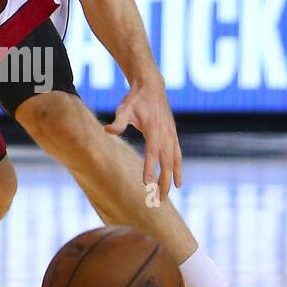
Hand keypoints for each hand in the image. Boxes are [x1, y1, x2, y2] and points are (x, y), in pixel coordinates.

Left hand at [104, 81, 182, 200]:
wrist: (151, 87)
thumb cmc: (135, 99)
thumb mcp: (124, 108)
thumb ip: (118, 121)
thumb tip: (107, 131)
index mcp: (154, 129)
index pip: (152, 153)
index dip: (150, 168)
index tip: (146, 184)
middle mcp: (166, 134)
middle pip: (166, 162)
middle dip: (163, 182)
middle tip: (158, 200)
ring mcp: (172, 135)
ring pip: (174, 162)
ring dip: (171, 179)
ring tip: (167, 196)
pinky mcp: (174, 135)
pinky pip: (178, 156)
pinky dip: (178, 169)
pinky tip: (178, 182)